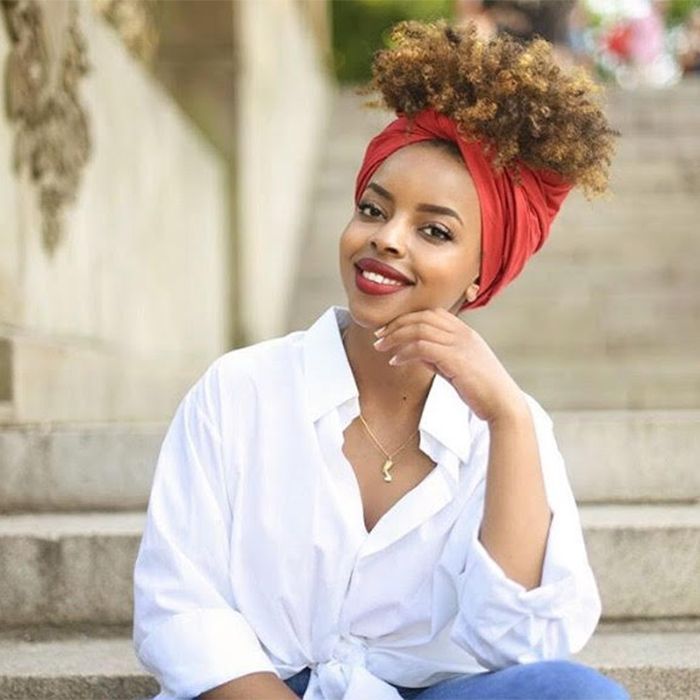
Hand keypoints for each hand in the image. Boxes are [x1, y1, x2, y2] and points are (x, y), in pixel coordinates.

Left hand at [373, 308, 526, 423]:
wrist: (502, 404)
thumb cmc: (481, 389)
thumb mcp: (457, 367)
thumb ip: (438, 357)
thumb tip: (414, 353)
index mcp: (465, 332)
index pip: (432, 313)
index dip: (407, 317)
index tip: (390, 329)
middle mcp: (462, 333)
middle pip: (422, 317)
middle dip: (396, 324)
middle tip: (378, 336)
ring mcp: (459, 344)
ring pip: (419, 329)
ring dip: (395, 337)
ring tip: (381, 348)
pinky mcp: (455, 358)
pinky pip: (421, 347)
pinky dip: (404, 352)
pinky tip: (395, 361)